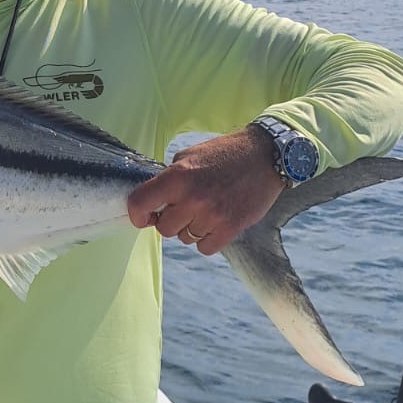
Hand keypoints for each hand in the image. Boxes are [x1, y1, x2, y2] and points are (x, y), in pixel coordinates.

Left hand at [126, 127, 284, 254]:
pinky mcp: (231, 228)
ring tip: (206, 209)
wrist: (266, 155)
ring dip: (191, 228)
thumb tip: (152, 202)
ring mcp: (212, 215)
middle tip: (184, 208)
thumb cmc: (224, 154)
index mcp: (177, 177)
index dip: (137, 215)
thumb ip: (168, 179)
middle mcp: (192, 198)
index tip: (145, 217)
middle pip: (164, 229)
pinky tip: (216, 221)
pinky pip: (205, 248)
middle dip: (170, 220)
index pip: (139, 204)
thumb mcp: (189, 156)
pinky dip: (207, 238)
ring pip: (184, 239)